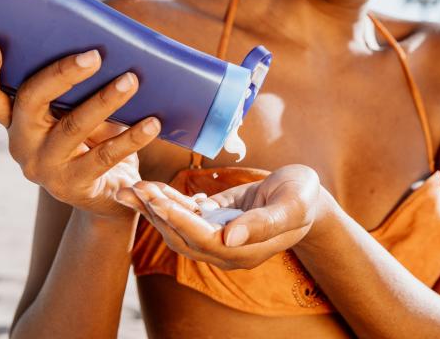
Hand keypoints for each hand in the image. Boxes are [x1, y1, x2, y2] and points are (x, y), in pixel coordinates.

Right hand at [0, 44, 160, 219]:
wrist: (107, 197)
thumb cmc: (92, 139)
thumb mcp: (76, 113)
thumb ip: (76, 90)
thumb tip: (107, 54)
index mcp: (15, 120)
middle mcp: (22, 143)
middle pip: (30, 102)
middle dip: (61, 74)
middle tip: (94, 56)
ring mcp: (45, 167)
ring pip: (72, 127)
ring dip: (104, 100)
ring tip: (132, 80)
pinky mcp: (74, 185)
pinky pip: (104, 157)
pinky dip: (131, 137)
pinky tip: (152, 123)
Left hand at [118, 164, 322, 269]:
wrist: (308, 196)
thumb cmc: (304, 199)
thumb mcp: (291, 207)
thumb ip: (263, 223)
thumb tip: (231, 238)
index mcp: (245, 251)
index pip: (202, 239)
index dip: (179, 221)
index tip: (158, 201)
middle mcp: (227, 250)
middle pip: (182, 236)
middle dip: (156, 213)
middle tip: (133, 189)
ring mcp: (220, 237)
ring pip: (179, 227)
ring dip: (155, 208)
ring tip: (132, 188)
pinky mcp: (216, 220)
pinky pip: (187, 213)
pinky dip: (169, 200)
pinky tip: (151, 187)